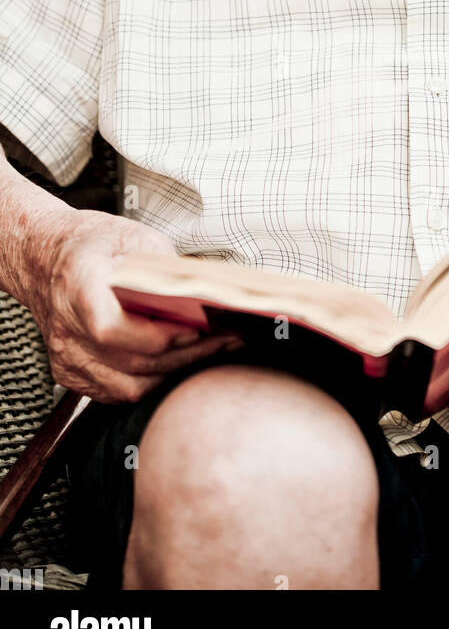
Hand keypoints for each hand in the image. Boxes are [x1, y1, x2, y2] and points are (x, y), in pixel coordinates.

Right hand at [27, 209, 239, 402]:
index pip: (112, 328)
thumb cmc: (89, 244)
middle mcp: (67, 327)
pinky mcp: (71, 373)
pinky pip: (117, 391)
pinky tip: (179, 363)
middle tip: (225, 341)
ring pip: (128, 385)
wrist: (44, 258)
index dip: (157, 336)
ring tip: (211, 353)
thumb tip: (204, 292)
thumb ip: (165, 267)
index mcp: (78, 285)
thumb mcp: (133, 237)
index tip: (196, 330)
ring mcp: (66, 356)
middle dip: (185, 355)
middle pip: (130, 360)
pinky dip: (152, 381)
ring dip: (174, 373)